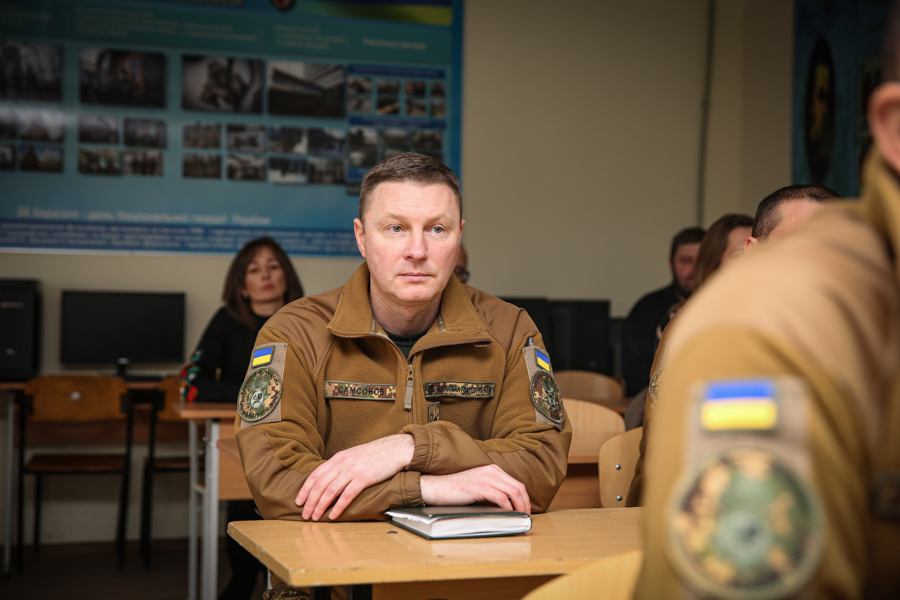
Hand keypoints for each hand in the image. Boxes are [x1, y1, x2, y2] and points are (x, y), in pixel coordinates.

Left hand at [295, 433, 414, 520]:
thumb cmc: (375, 455)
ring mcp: (353, 470)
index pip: (315, 474)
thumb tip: (330, 480)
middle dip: (310, 501)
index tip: (299, 501)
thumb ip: (341, 466)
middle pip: (320, 485)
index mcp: (338, 458)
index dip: (305, 489)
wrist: (394, 449)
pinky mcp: (364, 478)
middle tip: (305, 514)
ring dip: (320, 506)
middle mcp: (342, 463)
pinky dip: (338, 507)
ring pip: (330, 491)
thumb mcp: (353, 456)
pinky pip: (347, 495)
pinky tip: (333, 515)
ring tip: (315, 517)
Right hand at [420, 464, 530, 513]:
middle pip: (518, 487)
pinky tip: (508, 515)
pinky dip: (508, 508)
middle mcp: (491, 471)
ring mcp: (485, 478)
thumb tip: (508, 507)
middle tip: (526, 518)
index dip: (525, 499)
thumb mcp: (478, 487)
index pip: (517, 484)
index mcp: (492, 470)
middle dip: (526, 504)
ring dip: (520, 508)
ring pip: (513, 492)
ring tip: (520, 519)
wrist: (436, 487)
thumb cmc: (455, 490)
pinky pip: (501, 498)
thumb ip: (492, 491)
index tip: (526, 511)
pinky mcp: (479, 487)